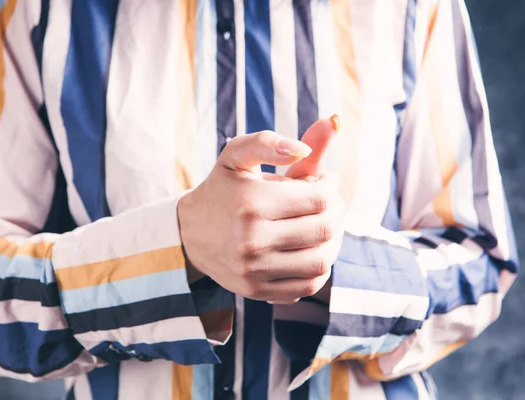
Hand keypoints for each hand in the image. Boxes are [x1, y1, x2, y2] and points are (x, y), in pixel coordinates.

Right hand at [177, 129, 342, 301]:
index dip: (330, 186)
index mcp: (252, 202)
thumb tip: (304, 149)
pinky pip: (308, 286)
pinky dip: (320, 268)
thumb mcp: (236, 156)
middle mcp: (252, 239)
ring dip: (333, 241)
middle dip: (336, 211)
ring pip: (322, 260)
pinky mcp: (257, 291)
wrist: (189, 233)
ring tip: (322, 225)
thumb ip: (269, 143)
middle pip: (325, 229)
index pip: (319, 198)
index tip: (323, 181)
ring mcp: (254, 270)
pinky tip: (311, 249)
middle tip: (328, 202)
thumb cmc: (222, 189)